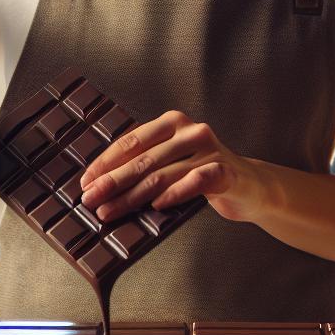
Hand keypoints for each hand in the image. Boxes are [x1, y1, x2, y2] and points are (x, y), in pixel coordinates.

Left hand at [78, 110, 271, 223]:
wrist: (249, 186)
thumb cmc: (202, 174)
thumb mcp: (172, 162)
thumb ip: (146, 164)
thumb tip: (100, 184)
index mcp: (172, 122)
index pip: (131, 141)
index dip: (105, 163)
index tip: (85, 182)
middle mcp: (190, 130)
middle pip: (142, 160)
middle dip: (111, 182)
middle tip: (89, 200)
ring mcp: (209, 149)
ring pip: (162, 174)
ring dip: (131, 196)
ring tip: (110, 211)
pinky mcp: (224, 170)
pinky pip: (194, 181)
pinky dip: (174, 194)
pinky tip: (156, 206)